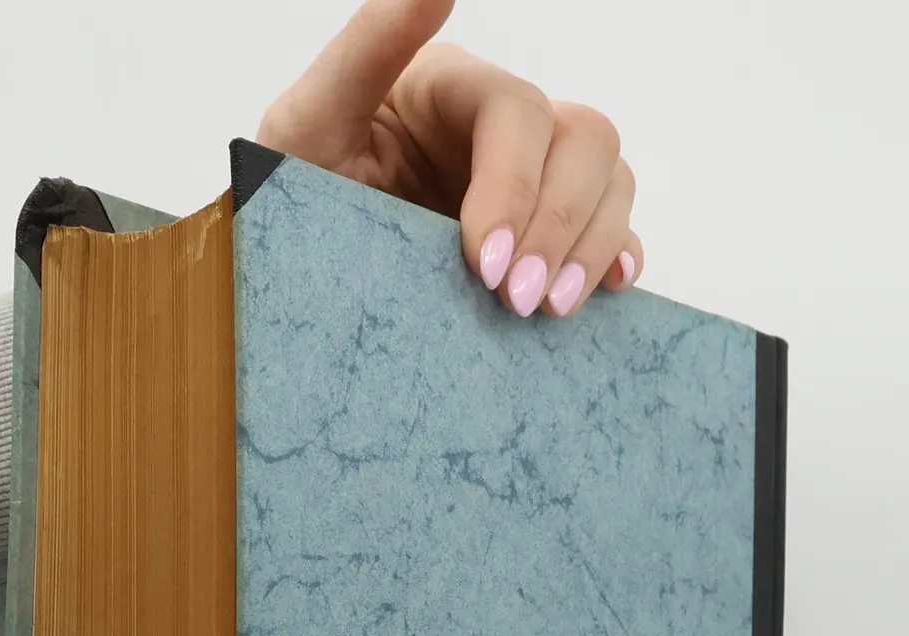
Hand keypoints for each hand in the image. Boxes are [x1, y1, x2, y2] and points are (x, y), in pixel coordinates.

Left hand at [257, 0, 641, 319]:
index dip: (515, 186)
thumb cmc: (292, 200)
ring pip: (609, 180)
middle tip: (518, 302)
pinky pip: (611, 233)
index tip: (484, 263)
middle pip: (585, 139)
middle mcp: (501, 128)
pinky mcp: (543, 240)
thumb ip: (366, 50)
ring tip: (548, 312)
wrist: (298, 280)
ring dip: (591, 245)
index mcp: (451, 90)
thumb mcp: (307, 125)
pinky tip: (601, 290)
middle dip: (559, 223)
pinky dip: (615, 257)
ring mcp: (532, 183)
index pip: (518, 115)